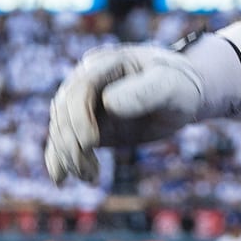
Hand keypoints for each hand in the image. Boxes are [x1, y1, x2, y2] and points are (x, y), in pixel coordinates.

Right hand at [44, 44, 205, 183]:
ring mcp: (86, 102)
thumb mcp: (171, 86)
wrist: (183, 97)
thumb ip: (144, 91)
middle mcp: (89, 79)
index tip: (92, 143)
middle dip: (71, 142)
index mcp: (106, 62)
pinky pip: (62, 138)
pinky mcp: (87, 123)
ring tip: (90, 177)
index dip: (79, 117)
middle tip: (91, 172)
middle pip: (63, 110)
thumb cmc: (180, 85)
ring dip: (67, 155)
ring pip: (60, 127)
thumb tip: (108, 104)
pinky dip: (57, 158)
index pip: (80, 88)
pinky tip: (61, 178)